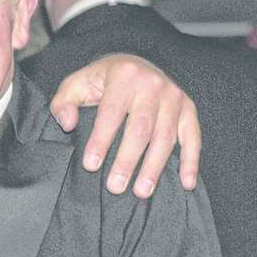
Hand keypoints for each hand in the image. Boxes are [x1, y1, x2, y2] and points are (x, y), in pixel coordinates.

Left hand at [50, 53, 200, 196]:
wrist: (136, 64)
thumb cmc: (102, 80)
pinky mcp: (188, 108)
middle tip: (115, 187)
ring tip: (142, 192)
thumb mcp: (76, 84)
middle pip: (141, 129)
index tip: (90, 165)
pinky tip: (187, 183)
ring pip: (165, 137)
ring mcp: (173, 97)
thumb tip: (68, 124)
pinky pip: (193, 137)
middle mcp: (153, 84)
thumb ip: (63, 103)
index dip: (101, 141)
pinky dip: (191, 161)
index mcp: (124, 76)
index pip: (111, 113)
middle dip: (127, 161)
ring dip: (154, 167)